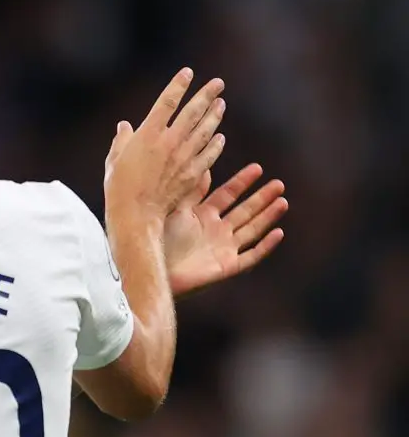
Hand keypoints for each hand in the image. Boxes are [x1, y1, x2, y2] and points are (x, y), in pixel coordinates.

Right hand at [104, 69, 226, 218]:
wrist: (136, 214)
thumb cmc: (119, 187)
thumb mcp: (114, 160)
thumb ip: (122, 140)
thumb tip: (124, 126)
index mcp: (148, 134)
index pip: (167, 101)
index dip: (179, 85)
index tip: (188, 73)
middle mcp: (169, 141)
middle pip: (192, 112)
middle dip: (206, 95)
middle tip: (218, 83)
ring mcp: (183, 157)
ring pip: (204, 130)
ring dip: (214, 116)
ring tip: (221, 104)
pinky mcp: (192, 173)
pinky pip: (209, 155)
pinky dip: (215, 145)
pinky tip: (220, 138)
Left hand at [165, 163, 287, 296]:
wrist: (154, 269)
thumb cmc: (158, 241)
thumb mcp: (176, 211)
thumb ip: (192, 192)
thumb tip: (204, 167)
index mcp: (202, 215)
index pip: (227, 194)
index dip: (242, 182)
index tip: (257, 168)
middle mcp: (216, 230)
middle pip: (244, 211)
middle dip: (262, 197)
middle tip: (279, 184)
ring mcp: (223, 248)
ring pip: (252, 230)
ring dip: (268, 216)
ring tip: (283, 201)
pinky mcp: (227, 266)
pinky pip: (251, 256)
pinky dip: (265, 246)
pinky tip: (278, 233)